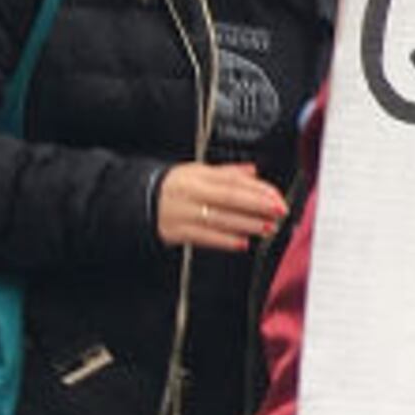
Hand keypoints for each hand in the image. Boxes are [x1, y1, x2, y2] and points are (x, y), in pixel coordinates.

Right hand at [159, 161, 289, 253]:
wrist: (135, 199)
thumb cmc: (172, 186)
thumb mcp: (196, 171)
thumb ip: (226, 173)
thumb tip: (253, 172)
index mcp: (198, 175)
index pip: (233, 181)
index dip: (258, 189)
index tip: (277, 197)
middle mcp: (192, 193)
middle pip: (229, 199)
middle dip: (258, 206)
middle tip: (279, 212)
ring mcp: (183, 213)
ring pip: (220, 219)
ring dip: (247, 225)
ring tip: (268, 228)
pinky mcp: (176, 232)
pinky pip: (204, 238)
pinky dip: (225, 241)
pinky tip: (242, 243)